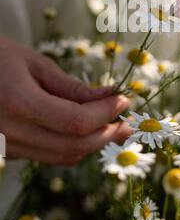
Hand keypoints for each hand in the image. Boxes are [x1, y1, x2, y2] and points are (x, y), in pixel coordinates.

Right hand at [0, 36, 129, 164]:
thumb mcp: (35, 63)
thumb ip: (72, 86)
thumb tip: (110, 96)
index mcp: (19, 103)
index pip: (75, 122)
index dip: (105, 114)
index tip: (123, 100)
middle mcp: (12, 132)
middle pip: (74, 146)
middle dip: (107, 134)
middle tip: (127, 121)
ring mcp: (8, 146)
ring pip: (64, 156)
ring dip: (94, 144)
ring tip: (114, 127)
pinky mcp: (9, 151)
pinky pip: (50, 156)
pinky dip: (74, 146)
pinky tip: (88, 131)